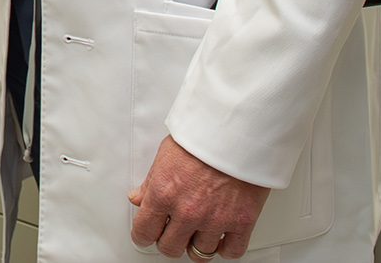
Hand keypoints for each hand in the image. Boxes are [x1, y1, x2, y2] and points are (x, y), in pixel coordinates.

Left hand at [129, 136, 269, 258]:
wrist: (237, 129)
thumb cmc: (203, 135)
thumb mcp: (165, 155)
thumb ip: (150, 182)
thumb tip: (138, 198)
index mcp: (164, 194)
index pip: (144, 232)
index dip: (142, 236)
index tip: (146, 235)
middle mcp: (188, 211)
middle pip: (170, 248)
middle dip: (168, 242)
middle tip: (172, 234)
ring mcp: (215, 219)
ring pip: (200, 253)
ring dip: (197, 245)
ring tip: (198, 233)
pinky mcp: (241, 221)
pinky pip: (232, 251)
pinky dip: (226, 249)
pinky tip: (221, 239)